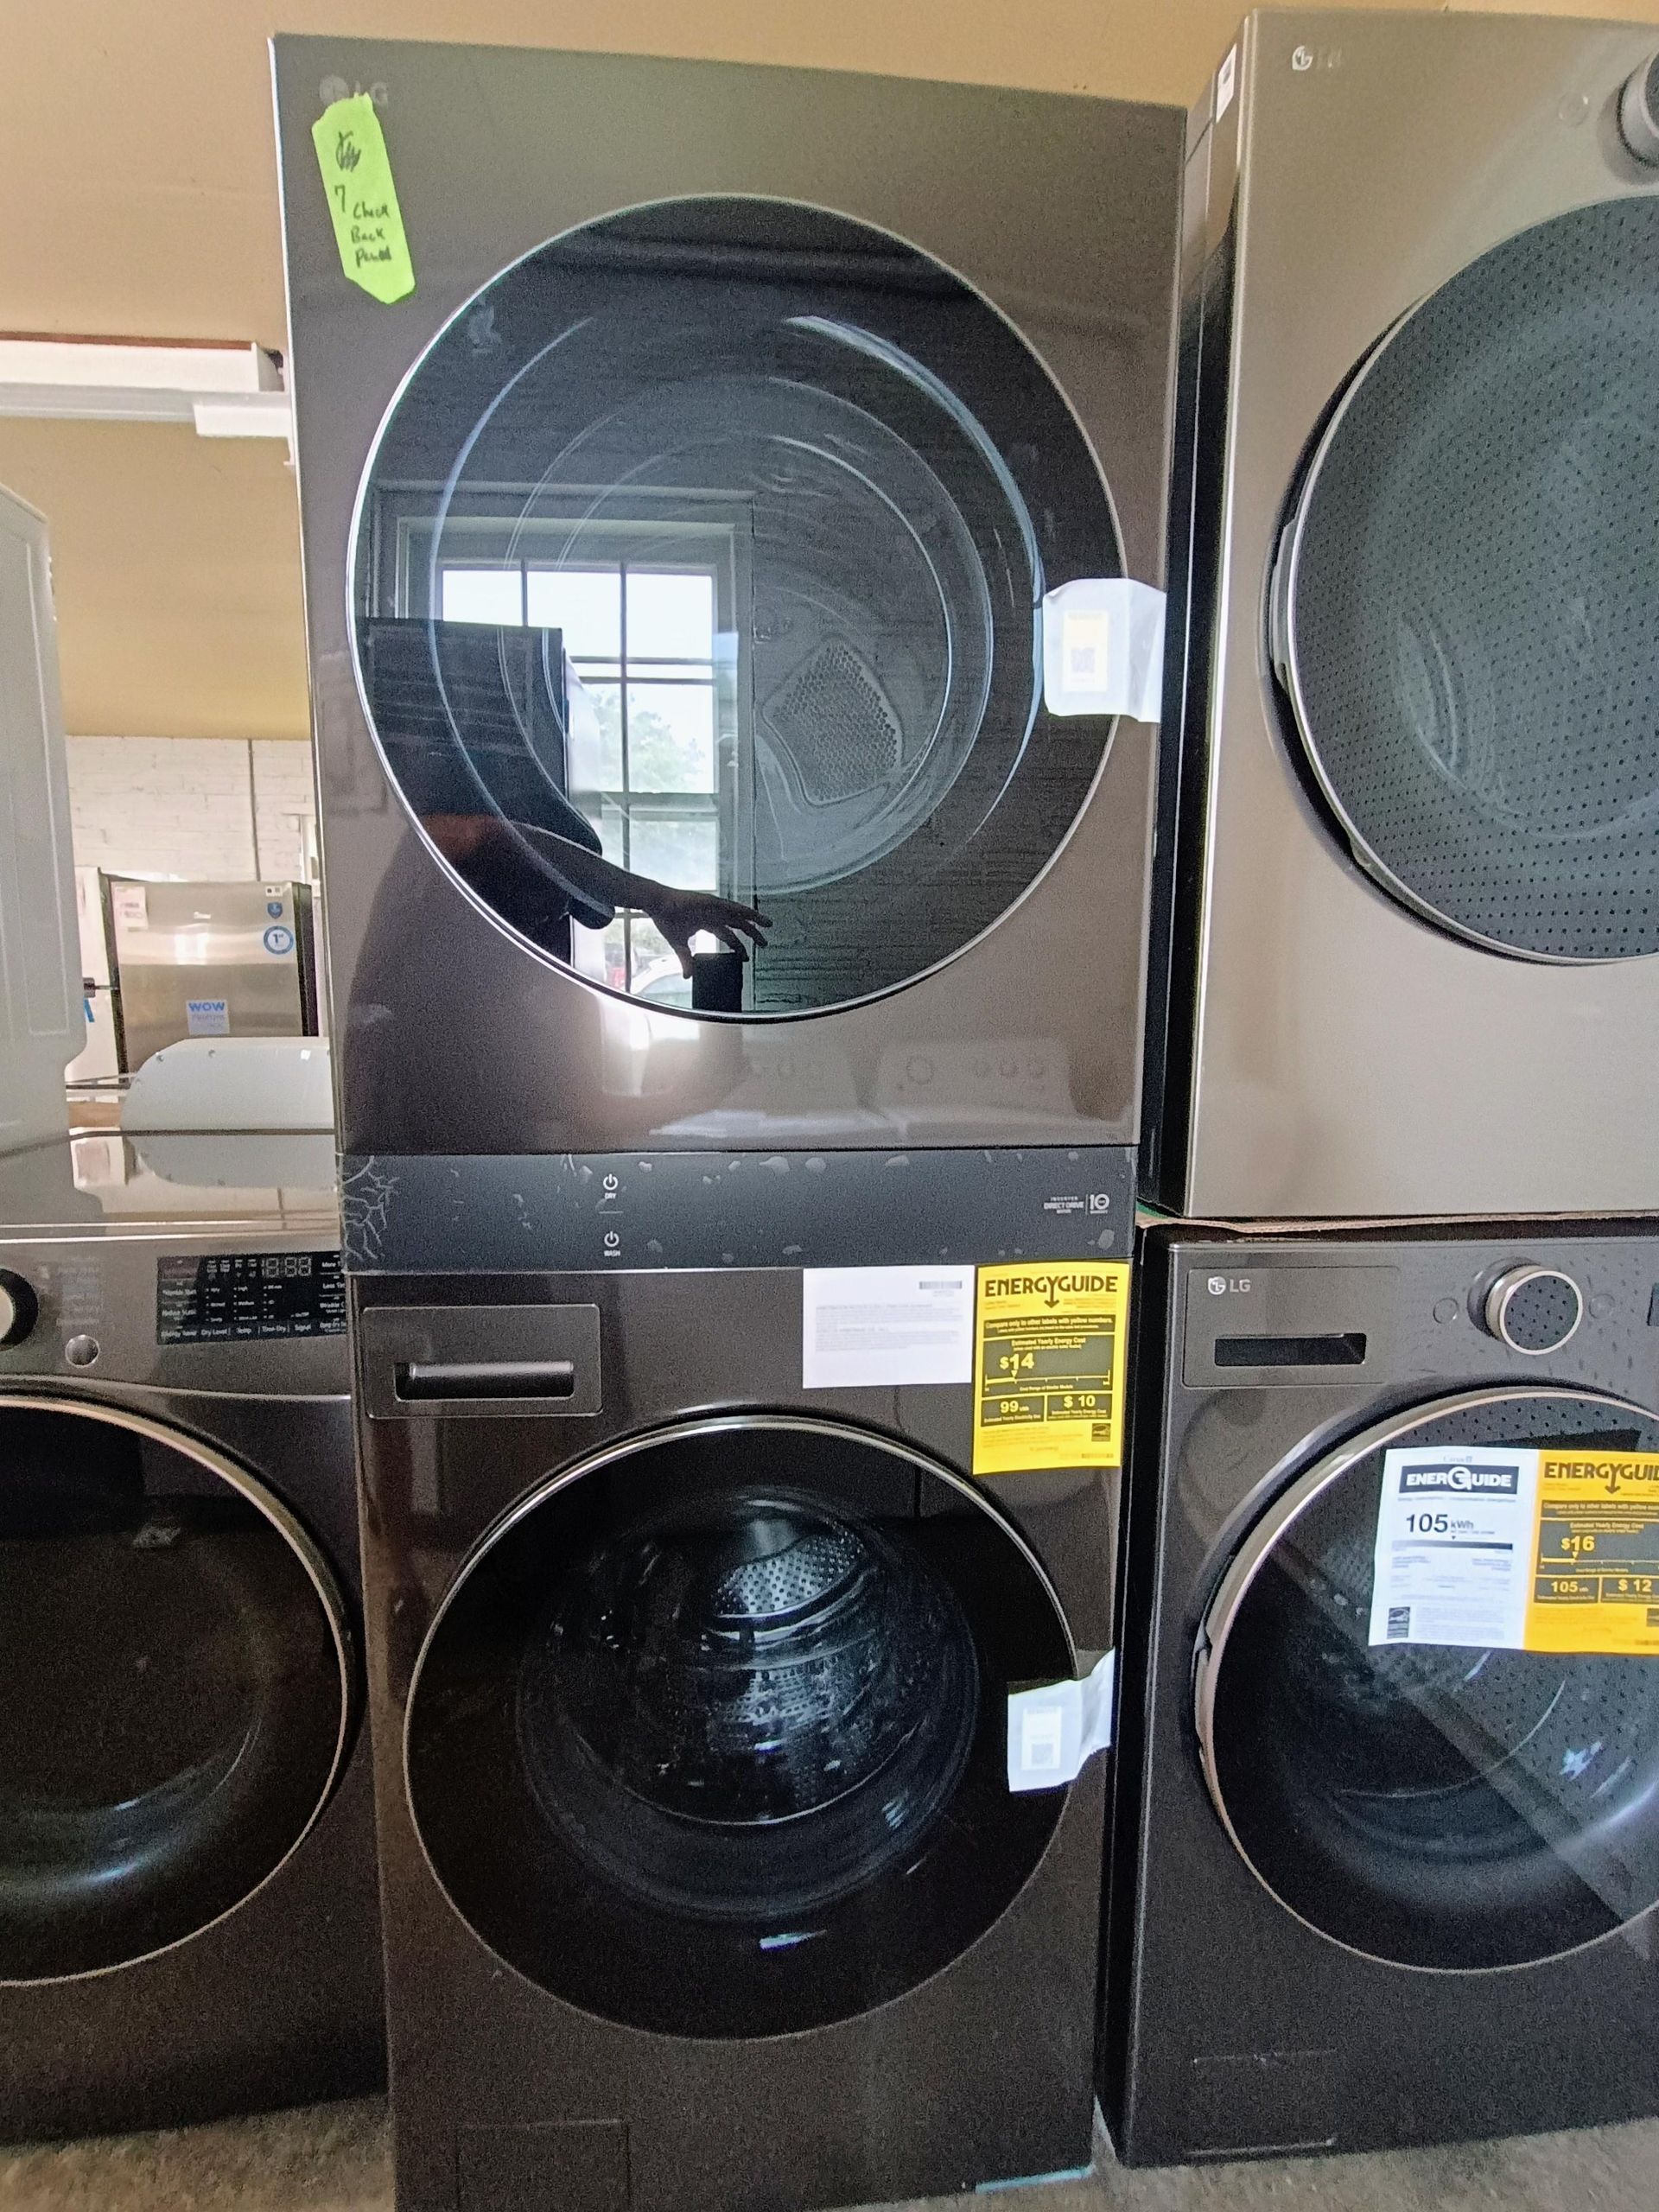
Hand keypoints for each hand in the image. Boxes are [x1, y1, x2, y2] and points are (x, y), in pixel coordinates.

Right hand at [641, 885, 772, 975]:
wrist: (656, 904)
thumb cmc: (665, 919)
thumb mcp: (678, 945)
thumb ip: (686, 959)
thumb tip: (687, 976)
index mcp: (707, 922)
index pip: (727, 935)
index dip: (737, 946)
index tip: (745, 957)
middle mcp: (713, 913)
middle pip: (737, 924)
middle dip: (751, 933)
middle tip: (764, 943)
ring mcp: (713, 906)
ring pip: (738, 913)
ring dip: (754, 919)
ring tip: (768, 925)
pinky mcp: (710, 901)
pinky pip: (731, 906)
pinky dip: (743, 910)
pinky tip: (753, 915)